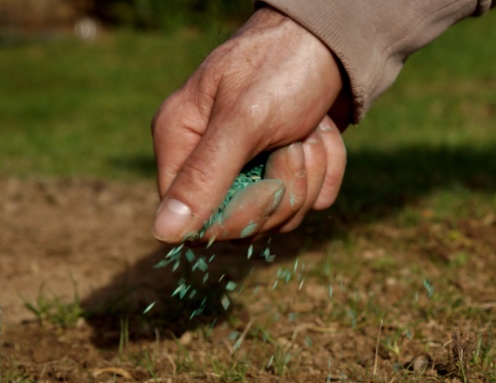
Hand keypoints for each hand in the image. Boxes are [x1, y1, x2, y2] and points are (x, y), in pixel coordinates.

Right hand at [151, 7, 351, 243]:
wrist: (333, 37)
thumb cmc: (281, 67)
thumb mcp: (242, 120)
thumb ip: (205, 176)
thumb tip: (163, 232)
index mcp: (180, 142)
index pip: (193, 220)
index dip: (235, 218)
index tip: (268, 187)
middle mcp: (209, 159)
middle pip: (244, 223)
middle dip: (284, 187)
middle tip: (294, 140)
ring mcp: (250, 165)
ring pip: (284, 214)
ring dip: (310, 171)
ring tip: (310, 128)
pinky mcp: (287, 166)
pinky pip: (312, 199)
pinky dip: (328, 166)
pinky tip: (323, 131)